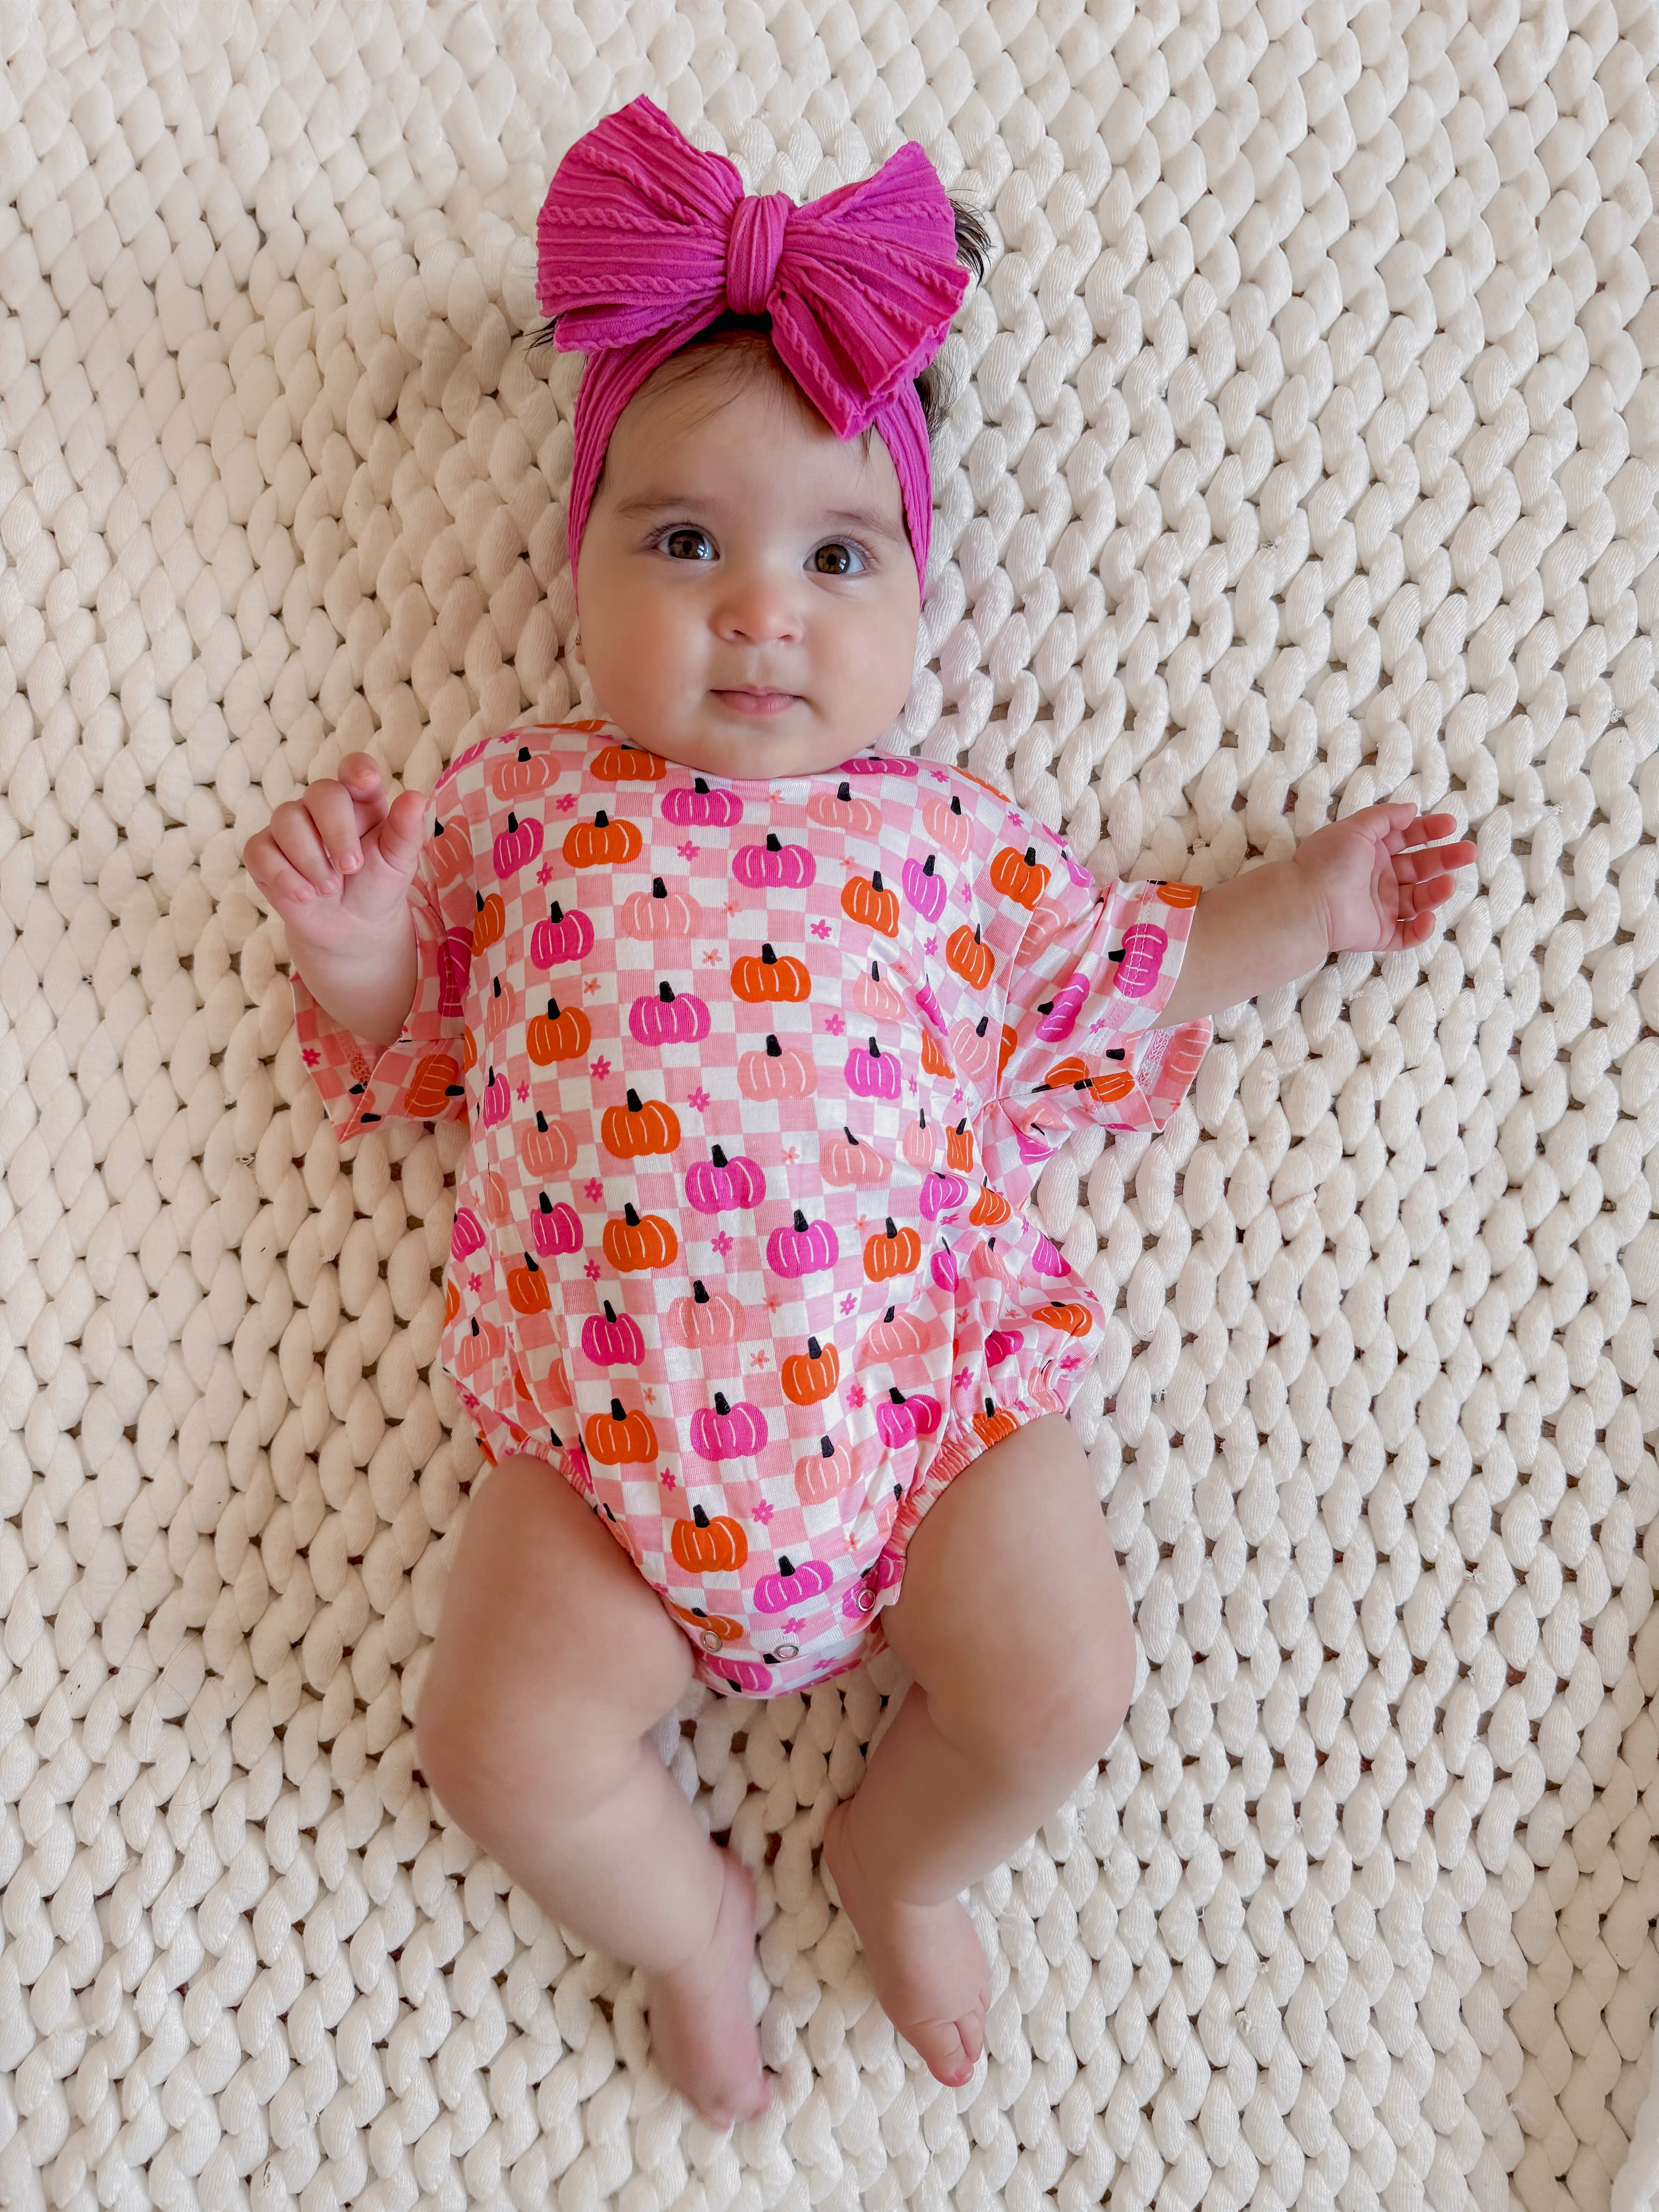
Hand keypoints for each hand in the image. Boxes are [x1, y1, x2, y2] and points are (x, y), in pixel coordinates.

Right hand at [244, 753, 427, 951]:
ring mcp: (289, 827)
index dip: (356, 770)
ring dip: (311, 860)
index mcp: (359, 801)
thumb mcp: (398, 862)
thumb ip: (406, 831)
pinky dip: (283, 876)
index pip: (353, 769)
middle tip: (351, 868)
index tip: (365, 782)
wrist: (352, 927)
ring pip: (286, 820)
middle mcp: (321, 807)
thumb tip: (416, 798)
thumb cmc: (377, 885)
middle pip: (320, 793)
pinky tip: (304, 896)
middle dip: (336, 832)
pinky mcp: (263, 852)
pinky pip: (260, 851)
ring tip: (330, 888)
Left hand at [1293, 805, 1477, 956]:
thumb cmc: (1328, 861)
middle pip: (1419, 868)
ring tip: (1448, 884)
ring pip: (1418, 900)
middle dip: (1445, 859)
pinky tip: (1428, 918)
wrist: (1308, 902)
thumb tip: (1411, 810)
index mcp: (1371, 851)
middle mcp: (1378, 878)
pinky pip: (1407, 935)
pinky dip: (1421, 930)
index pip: (1407, 839)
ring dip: (1436, 891)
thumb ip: (1384, 817)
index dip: (1429, 831)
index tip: (1451, 825)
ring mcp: (1380, 907)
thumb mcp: (1356, 828)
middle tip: (1468, 852)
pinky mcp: (1379, 934)